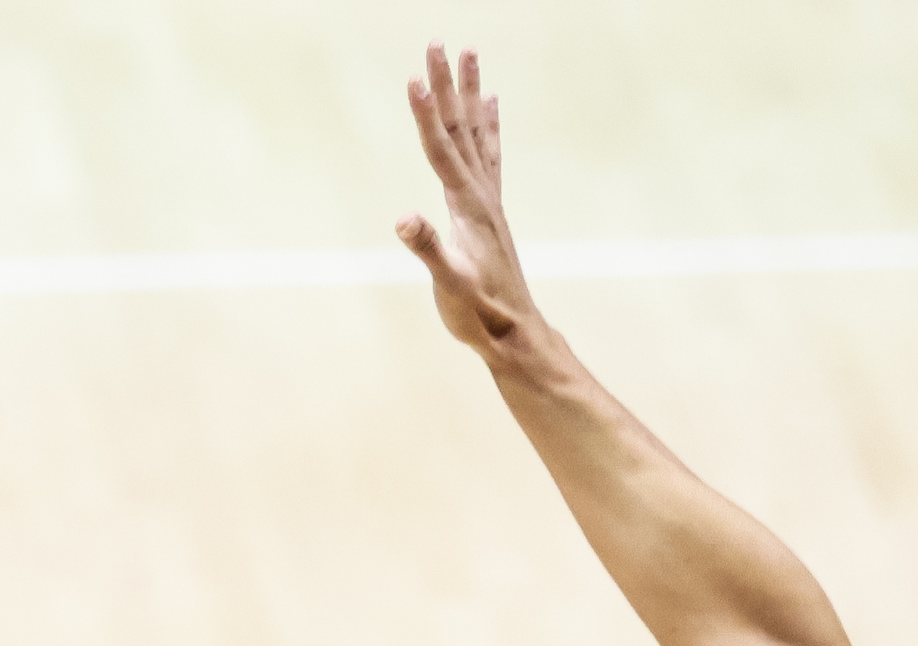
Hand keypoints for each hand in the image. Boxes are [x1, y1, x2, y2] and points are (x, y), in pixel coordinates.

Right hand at [396, 44, 536, 352]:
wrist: (513, 331)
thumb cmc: (479, 312)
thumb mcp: (448, 285)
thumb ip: (427, 250)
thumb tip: (403, 219)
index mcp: (467, 206)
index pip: (441, 150)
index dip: (426, 114)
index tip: (414, 77)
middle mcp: (481, 193)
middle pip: (459, 128)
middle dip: (447, 85)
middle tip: (437, 43)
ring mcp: (487, 199)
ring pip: (476, 132)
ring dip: (469, 92)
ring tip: (468, 54)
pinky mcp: (488, 209)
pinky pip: (488, 153)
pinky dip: (488, 124)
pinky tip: (491, 103)